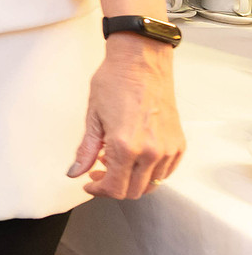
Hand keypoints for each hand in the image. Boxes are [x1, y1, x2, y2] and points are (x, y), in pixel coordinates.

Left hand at [69, 34, 184, 197]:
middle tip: (98, 173)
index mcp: (126, 147)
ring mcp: (168, 149)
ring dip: (132, 180)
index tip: (89, 183)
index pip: (115, 188)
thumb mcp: (93, 117)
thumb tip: (75, 172)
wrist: (140, 63)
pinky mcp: (179, 144)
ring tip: (115, 161)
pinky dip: (150, 172)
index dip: (99, 191)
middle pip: (134, 191)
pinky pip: (166, 171)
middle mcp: (151, 152)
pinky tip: (134, 158)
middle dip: (113, 187)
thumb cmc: (114, 83)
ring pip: (152, 184)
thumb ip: (86, 150)